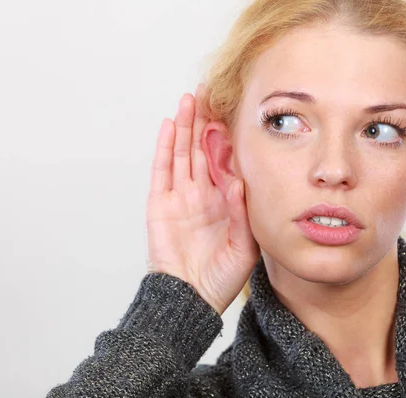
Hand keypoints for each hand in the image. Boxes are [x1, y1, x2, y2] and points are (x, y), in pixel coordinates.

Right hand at [145, 84, 259, 315]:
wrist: (192, 297)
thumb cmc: (221, 275)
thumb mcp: (245, 243)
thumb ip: (243, 211)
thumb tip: (239, 179)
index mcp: (223, 201)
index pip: (224, 161)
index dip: (226, 136)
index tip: (233, 111)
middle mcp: (201, 194)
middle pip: (201, 149)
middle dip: (204, 121)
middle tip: (209, 92)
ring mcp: (179, 197)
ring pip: (181, 153)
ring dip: (185, 126)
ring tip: (190, 99)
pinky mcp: (160, 204)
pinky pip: (161, 171)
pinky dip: (164, 148)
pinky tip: (170, 126)